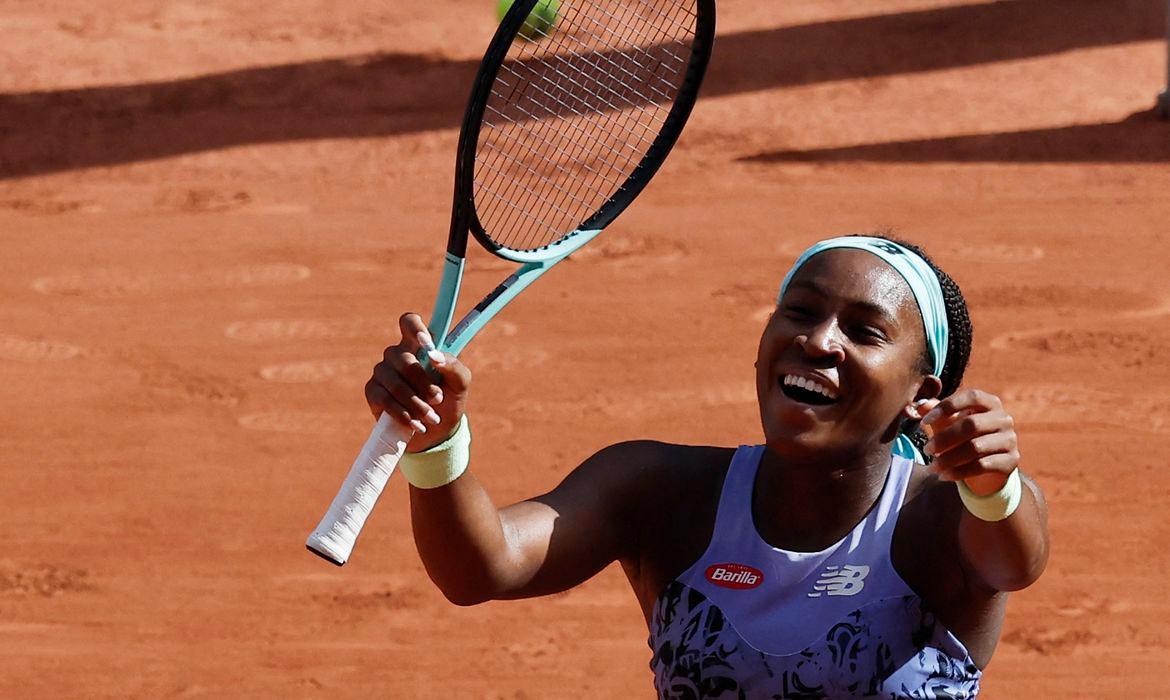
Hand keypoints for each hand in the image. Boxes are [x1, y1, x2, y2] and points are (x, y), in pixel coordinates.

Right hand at [364, 313, 471, 451]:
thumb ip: (453, 366)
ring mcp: (383, 372)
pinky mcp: (373, 392)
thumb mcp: (460, 384)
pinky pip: (383, 398)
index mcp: (419, 346)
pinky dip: (402, 413)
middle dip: (423, 383)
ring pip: (393, 381)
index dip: (415, 328)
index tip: (426, 343)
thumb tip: (434, 355)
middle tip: (438, 399)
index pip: (409, 322)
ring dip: (415, 402)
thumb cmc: (448, 401)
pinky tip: (415, 423)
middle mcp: (398, 355)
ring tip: (431, 417)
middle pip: (403, 359)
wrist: (436, 433)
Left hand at [914, 389, 1019, 495]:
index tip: (924, 421)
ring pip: (976, 447)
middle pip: (972, 424)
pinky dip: (959, 472)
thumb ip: (935, 413)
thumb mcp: (947, 424)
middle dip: (945, 438)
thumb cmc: (963, 438)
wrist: (985, 468)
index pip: (971, 396)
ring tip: (932, 467)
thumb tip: (919, 405)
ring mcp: (1010, 439)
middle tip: (926, 449)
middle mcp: (1003, 418)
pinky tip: (944, 476)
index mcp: (989, 402)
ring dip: (949, 458)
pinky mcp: (1011, 460)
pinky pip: (982, 466)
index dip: (947, 406)